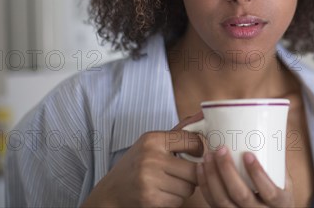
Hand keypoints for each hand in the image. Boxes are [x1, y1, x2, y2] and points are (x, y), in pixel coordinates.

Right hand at [81, 112, 204, 206]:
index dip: (199, 150)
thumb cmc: (136, 165)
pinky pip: (178, 201)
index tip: (194, 154)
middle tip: (183, 173)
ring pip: (188, 188)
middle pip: (194, 169)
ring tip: (169, 184)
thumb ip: (178, 134)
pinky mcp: (150, 198)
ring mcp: (149, 179)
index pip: (192, 140)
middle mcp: (151, 157)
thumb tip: (203, 115)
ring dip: (183, 189)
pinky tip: (162, 194)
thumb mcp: (151, 143)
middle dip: (192, 174)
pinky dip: (174, 200)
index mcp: (153, 139)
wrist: (111, 191)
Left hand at [197, 145, 294, 206]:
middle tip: (222, 149)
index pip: (269, 191)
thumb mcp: (285, 181)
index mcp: (280, 202)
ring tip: (208, 155)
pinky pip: (212, 203)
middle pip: (241, 195)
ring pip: (223, 201)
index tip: (248, 155)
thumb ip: (277, 160)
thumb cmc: (279, 192)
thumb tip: (268, 127)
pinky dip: (205, 185)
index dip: (258, 174)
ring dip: (213, 176)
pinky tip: (201, 168)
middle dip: (228, 171)